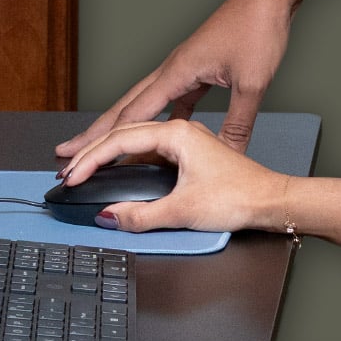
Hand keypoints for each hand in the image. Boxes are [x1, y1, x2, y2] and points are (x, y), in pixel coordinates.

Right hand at [56, 0, 292, 159]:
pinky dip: (160, 116)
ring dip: (122, 124)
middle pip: (123, 106)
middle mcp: (173, 67)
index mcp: (177, 71)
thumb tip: (228, 154)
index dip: (103, 143)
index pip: (131, 115)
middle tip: (65, 153)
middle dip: (94, 132)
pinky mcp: (199, 66)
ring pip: (144, 101)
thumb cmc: (258, 27)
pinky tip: (161, 130)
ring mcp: (184, 66)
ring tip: (101, 147)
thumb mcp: (251, 83)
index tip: (77, 161)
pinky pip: (171, 98)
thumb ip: (237, 124)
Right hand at [58, 116, 290, 234]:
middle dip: (91, 144)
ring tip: (85, 160)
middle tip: (62, 161)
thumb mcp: (187, 208)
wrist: (278, 194)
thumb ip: (143, 214)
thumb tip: (110, 216)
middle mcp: (183, 123)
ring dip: (111, 145)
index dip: (91, 158)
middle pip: (125, 127)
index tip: (70, 177)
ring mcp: (190, 129)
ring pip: (139, 130)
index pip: (121, 138)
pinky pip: (154, 138)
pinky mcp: (195, 139)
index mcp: (179, 129)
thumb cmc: (244, 192)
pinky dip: (133, 150)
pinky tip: (127, 163)